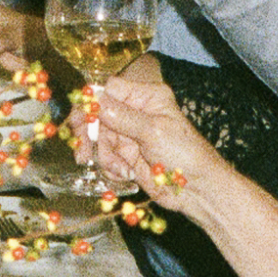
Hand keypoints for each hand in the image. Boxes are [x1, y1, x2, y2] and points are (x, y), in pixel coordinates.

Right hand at [88, 76, 229, 215]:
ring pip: (99, 139)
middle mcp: (135, 112)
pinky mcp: (126, 155)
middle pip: (98, 115)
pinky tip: (125, 173)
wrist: (194, 187)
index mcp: (146, 97)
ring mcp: (129, 134)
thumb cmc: (184, 153)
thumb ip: (123, 117)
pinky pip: (105, 157)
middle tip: (83, 151)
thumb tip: (96, 103)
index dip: (94, 102)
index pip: (110, 89)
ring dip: (103, 156)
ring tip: (119, 168)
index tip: (83, 119)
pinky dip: (110, 167)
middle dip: (91, 134)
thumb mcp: (153, 131)